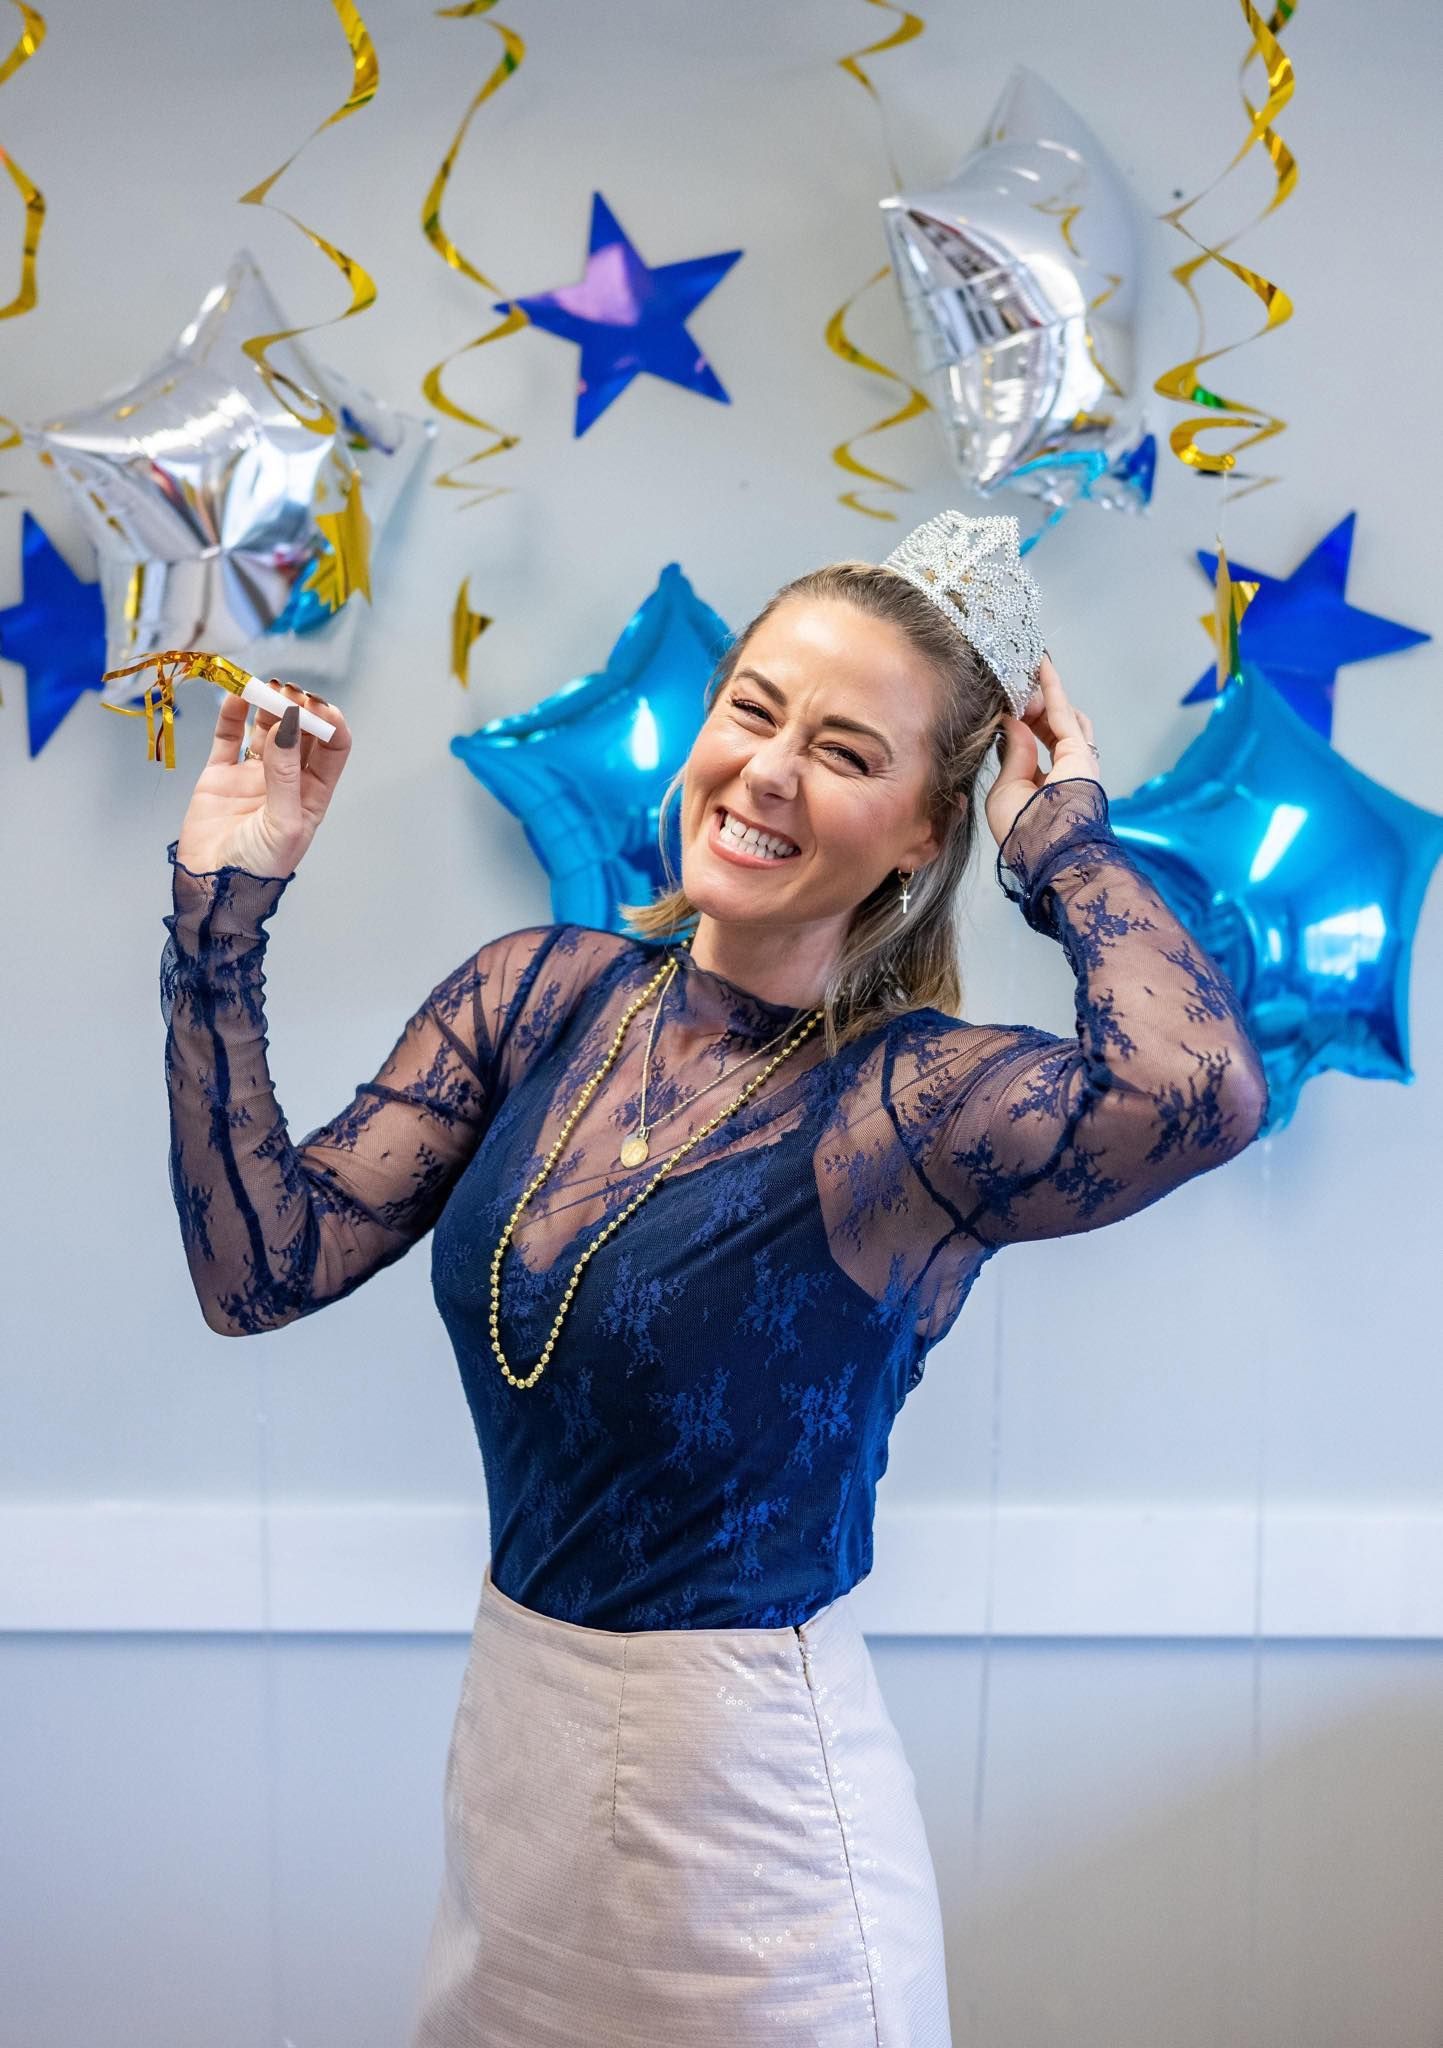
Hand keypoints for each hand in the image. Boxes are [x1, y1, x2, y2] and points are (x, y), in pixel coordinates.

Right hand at [174, 680, 352, 878]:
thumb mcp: (283, 824)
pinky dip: (233, 714)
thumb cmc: (258, 866)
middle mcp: (287, 781)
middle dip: (298, 709)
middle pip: (300, 734)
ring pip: (266, 729)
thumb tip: (291, 724)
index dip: (330, 725)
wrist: (211, 888)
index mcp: (313, 796)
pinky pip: (229, 737)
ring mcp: (253, 776)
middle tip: (288, 692)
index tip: (319, 706)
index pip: (332, 750)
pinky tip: (237, 696)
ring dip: (268, 707)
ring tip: (264, 688)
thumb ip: (286, 774)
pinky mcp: (220, 775)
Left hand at [984, 652, 1099, 848]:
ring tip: (1024, 674)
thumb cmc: (1021, 828)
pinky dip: (1052, 689)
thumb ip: (1013, 754)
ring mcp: (1075, 761)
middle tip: (1011, 688)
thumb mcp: (1006, 788)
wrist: (1045, 845)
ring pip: (1059, 718)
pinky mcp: (1079, 751)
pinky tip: (1041, 667)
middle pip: (1048, 729)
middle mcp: (1063, 773)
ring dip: (1040, 698)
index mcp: (1044, 787)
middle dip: (1029, 708)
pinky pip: (1063, 713)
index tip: (1004, 707)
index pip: (1033, 747)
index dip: (1020, 725)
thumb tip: (1012, 722)